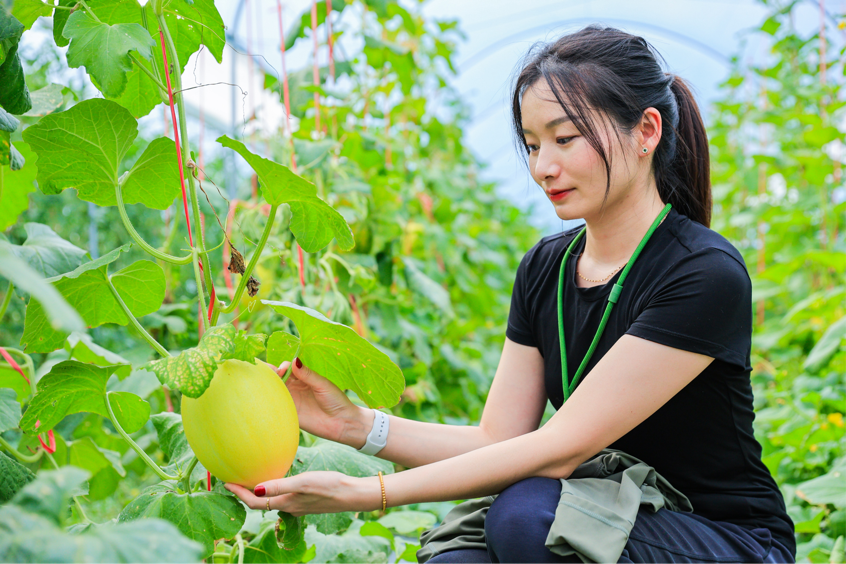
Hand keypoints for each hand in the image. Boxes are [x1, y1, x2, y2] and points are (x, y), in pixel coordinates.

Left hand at [225, 472, 380, 515]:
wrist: (353, 494)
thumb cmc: (330, 486)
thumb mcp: (304, 482)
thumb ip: (280, 486)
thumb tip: (255, 488)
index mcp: (286, 503)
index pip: (255, 501)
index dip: (239, 493)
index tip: (226, 482)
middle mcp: (289, 506)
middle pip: (261, 503)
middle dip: (245, 494)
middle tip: (234, 480)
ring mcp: (298, 504)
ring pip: (272, 500)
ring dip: (259, 491)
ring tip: (251, 478)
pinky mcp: (306, 500)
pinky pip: (283, 496)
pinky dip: (273, 489)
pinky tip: (277, 478)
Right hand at [263, 359, 366, 446]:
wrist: (342, 422)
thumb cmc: (335, 400)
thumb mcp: (322, 384)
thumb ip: (308, 374)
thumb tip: (294, 361)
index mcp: (303, 377)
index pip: (287, 368)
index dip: (281, 367)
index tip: (281, 371)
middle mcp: (294, 387)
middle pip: (277, 378)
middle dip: (269, 375)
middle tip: (263, 375)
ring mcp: (291, 400)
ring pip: (274, 391)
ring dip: (266, 388)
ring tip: (260, 386)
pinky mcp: (289, 413)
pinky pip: (276, 407)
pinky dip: (268, 403)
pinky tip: (263, 401)